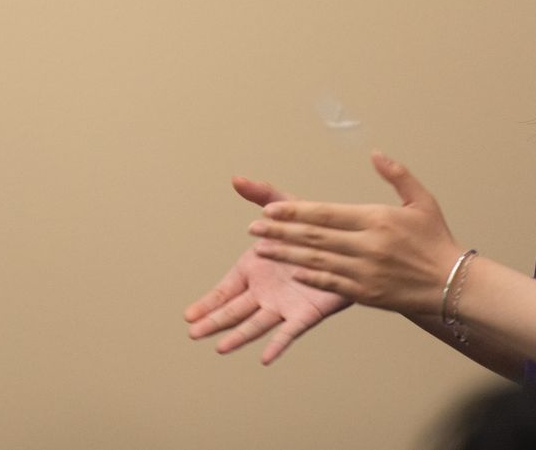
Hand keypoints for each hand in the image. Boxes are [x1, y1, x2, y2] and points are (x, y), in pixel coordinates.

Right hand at [183, 176, 352, 364]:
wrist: (347, 246)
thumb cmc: (312, 229)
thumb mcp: (285, 208)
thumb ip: (261, 196)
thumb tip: (237, 179)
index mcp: (254, 269)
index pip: (225, 290)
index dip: (207, 303)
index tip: (188, 315)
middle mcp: (265, 290)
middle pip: (234, 310)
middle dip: (214, 322)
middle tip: (193, 333)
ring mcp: (284, 304)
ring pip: (256, 324)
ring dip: (239, 336)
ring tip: (221, 348)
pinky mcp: (306, 313)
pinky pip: (290, 332)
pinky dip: (278, 345)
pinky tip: (266, 358)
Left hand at [248, 151, 462, 316]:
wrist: (453, 284)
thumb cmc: (435, 240)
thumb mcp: (421, 200)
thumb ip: (397, 175)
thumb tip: (375, 153)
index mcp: (376, 219)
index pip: (325, 213)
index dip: (294, 211)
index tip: (269, 209)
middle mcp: (367, 245)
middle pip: (314, 236)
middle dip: (280, 231)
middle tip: (253, 227)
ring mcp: (365, 271)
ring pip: (316, 261)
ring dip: (286, 254)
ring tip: (261, 248)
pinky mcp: (367, 293)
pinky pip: (331, 285)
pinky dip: (309, 277)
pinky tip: (290, 271)